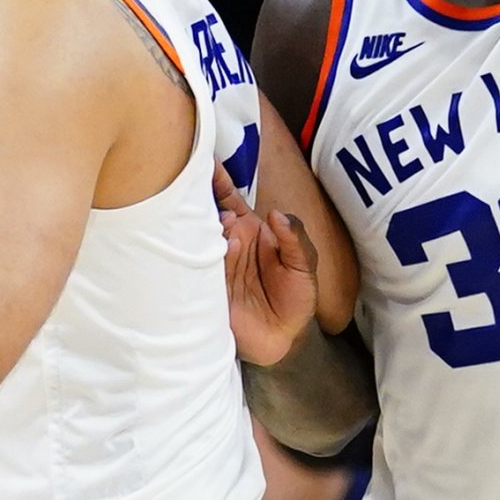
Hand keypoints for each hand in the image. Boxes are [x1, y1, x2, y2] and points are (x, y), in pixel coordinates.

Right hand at [216, 167, 319, 365]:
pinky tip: (215, 252)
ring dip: (205, 229)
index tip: (204, 160)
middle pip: (205, 214)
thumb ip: (296, 238)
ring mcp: (211, 264)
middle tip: (202, 192)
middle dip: (201, 201)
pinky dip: (201, 258)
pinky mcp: (204, 288)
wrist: (285, 339)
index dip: (215, 180)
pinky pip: (194, 269)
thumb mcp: (305, 266)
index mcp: (247, 229)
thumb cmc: (295, 299)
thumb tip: (276, 215)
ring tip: (222, 227)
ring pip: (197, 238)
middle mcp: (225, 242)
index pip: (227, 198)